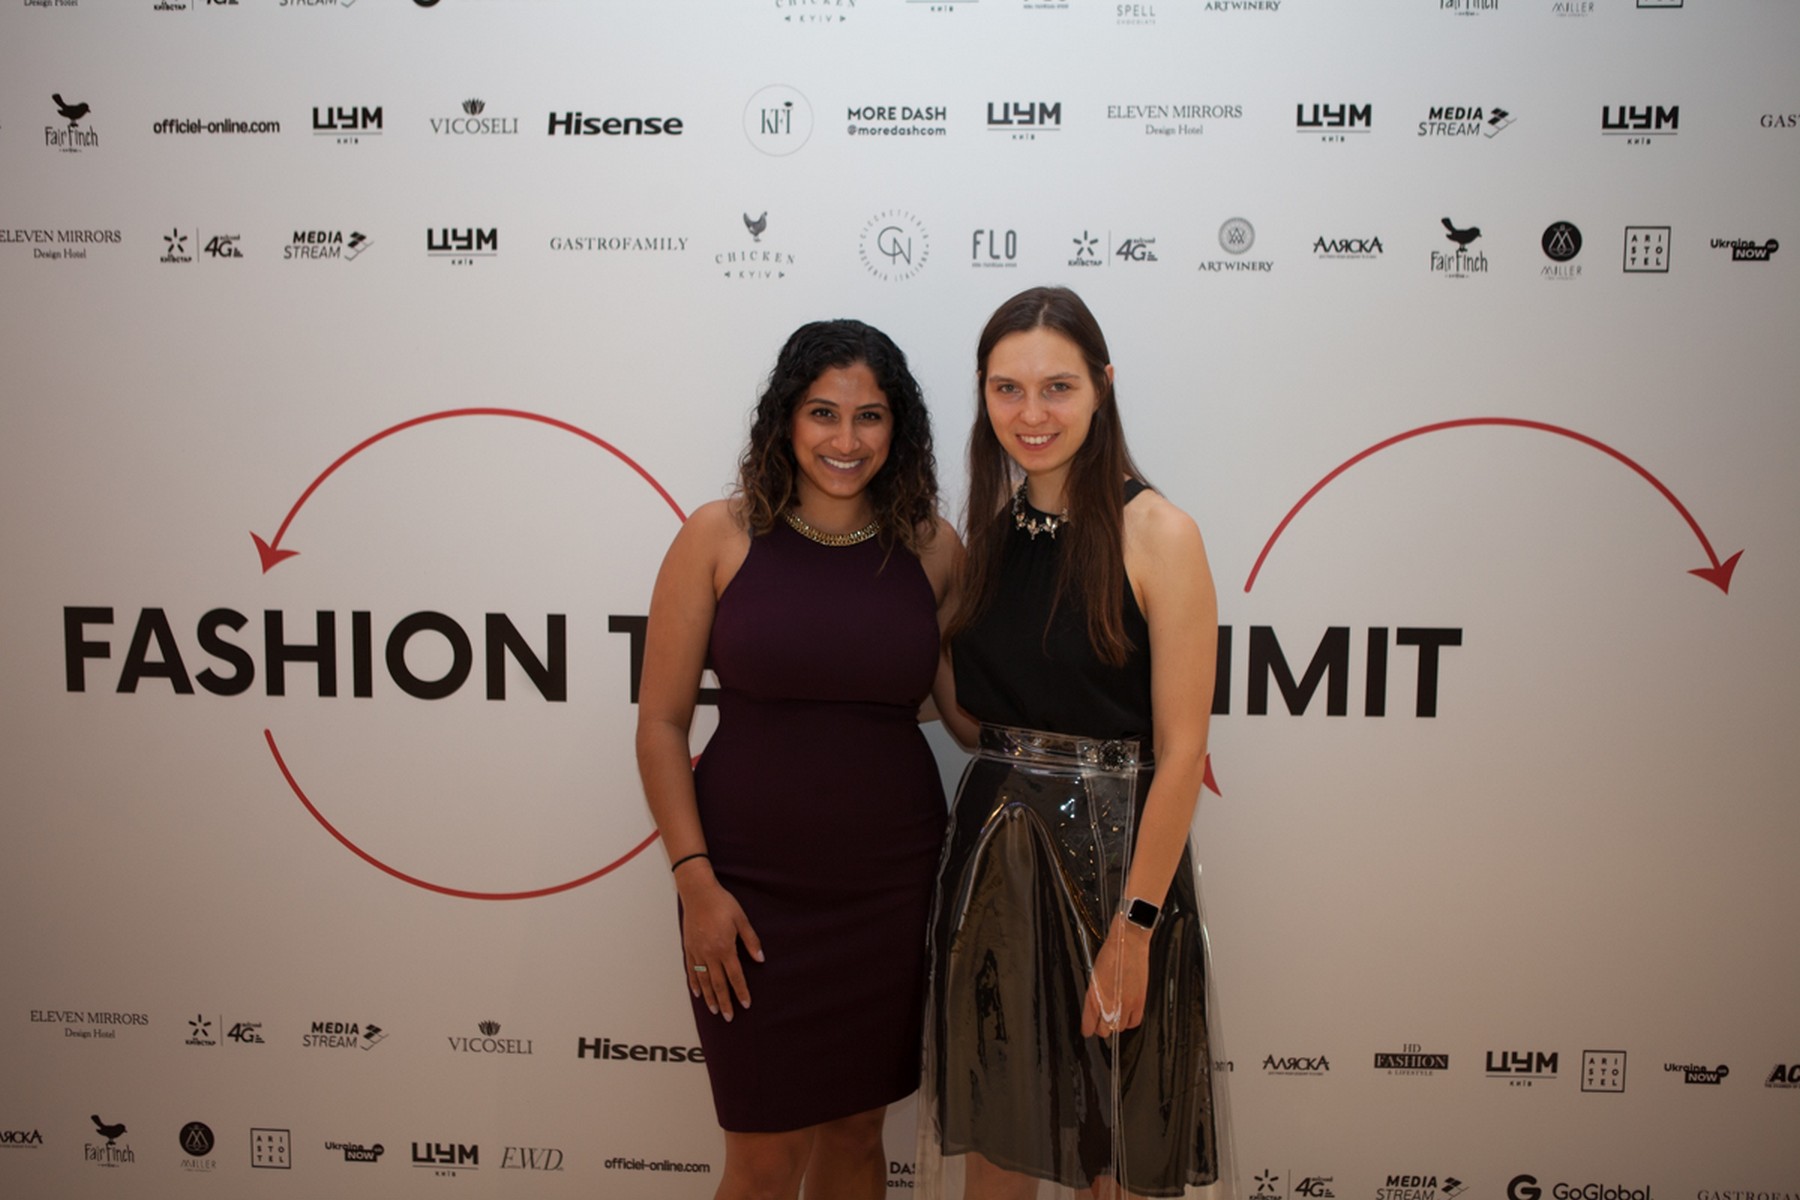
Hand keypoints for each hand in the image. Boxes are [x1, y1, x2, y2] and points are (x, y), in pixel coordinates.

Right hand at [676, 866, 763, 1021]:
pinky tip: (697, 993)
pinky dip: (694, 983)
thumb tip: (760, 959)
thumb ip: (751, 940)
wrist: (698, 892)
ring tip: (714, 1010)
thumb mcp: (741, 919)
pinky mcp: (688, 948)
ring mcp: (697, 952)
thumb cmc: (721, 903)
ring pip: (704, 980)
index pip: (735, 976)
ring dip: (709, 997)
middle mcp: (709, 954)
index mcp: (724, 948)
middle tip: (729, 1017)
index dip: (741, 991)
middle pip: (718, 984)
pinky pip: (691, 970)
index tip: (746, 1004)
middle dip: (725, 1002)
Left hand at [1081, 916, 1150, 1037]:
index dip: (1087, 1029)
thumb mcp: (1096, 974)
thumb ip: (1095, 994)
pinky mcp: (1139, 1001)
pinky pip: (1134, 1022)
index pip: (1089, 1024)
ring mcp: (1125, 1004)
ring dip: (1117, 1024)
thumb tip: (1096, 1008)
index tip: (1087, 1030)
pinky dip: (1130, 1021)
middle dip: (1102, 1028)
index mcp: (1094, 995)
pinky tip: (1127, 1014)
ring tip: (1116, 1015)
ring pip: (1119, 1028)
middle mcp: (1109, 1003)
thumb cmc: (1111, 954)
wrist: (1129, 942)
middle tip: (1102, 1021)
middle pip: (1104, 1031)